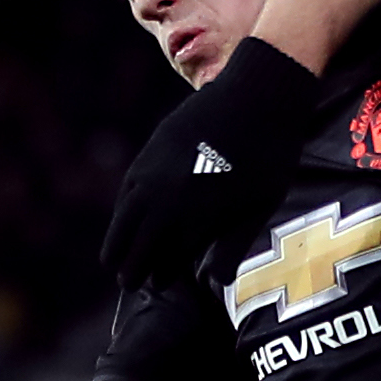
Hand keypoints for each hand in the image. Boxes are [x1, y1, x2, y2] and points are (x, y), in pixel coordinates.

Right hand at [102, 37, 321, 289]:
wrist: (257, 94)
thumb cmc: (269, 156)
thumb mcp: (259, 206)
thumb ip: (233, 243)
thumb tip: (216, 282)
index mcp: (194, 212)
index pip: (166, 253)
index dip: (159, 272)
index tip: (154, 286)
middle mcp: (167, 192)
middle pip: (139, 236)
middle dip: (130, 261)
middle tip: (125, 282)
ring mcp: (156, 167)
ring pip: (127, 211)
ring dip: (118, 235)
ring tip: (111, 257)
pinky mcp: (154, 146)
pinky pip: (131, 184)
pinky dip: (124, 205)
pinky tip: (126, 214)